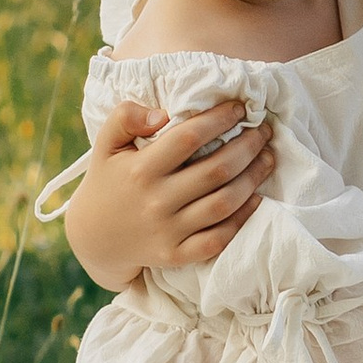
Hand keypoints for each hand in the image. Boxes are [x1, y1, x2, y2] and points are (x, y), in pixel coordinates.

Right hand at [59, 95, 275, 287]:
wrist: (93, 237)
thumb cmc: (107, 181)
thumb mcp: (105, 144)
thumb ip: (125, 117)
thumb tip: (162, 114)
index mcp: (140, 169)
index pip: (189, 137)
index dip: (219, 119)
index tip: (239, 108)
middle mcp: (156, 201)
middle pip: (216, 170)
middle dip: (248, 146)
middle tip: (264, 131)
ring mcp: (168, 231)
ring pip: (224, 203)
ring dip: (253, 178)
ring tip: (268, 158)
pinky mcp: (177, 255)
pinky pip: (218, 239)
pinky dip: (242, 219)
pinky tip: (256, 197)